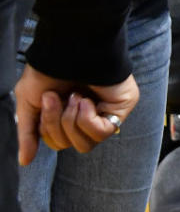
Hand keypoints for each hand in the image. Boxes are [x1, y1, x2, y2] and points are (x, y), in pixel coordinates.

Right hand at [15, 65, 139, 164]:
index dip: (48, 129)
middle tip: (57, 97)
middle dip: (58, 124)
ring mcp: (106, 113)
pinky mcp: (121, 109)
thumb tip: (26, 161)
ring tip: (75, 97)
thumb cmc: (50, 69)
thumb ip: (29, 134)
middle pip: (70, 145)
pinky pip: (103, 132)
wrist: (72, 50)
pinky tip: (86, 101)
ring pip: (86, 144)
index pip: (58, 142)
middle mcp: (88, 115)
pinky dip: (88, 120)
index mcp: (68, 114)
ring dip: (72, 122)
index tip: (47, 98)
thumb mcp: (31, 102)